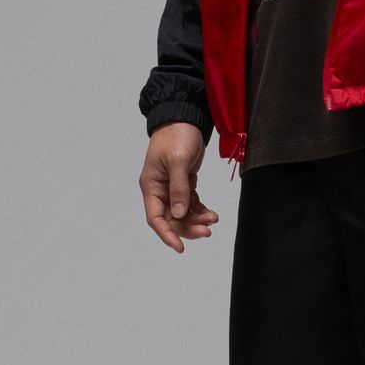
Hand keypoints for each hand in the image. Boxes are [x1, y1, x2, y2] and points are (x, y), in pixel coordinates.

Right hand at [139, 122, 219, 252]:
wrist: (185, 117)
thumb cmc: (177, 135)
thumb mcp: (178, 161)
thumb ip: (178, 188)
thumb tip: (178, 214)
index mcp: (151, 185)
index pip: (155, 218)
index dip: (167, 234)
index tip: (180, 247)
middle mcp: (159, 189)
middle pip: (171, 219)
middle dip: (188, 228)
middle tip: (207, 231)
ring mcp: (172, 187)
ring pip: (182, 214)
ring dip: (197, 220)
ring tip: (213, 220)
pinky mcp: (184, 183)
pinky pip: (191, 204)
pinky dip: (200, 211)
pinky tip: (212, 214)